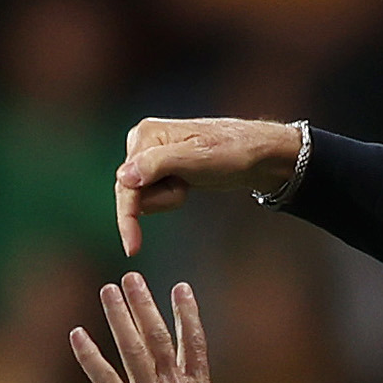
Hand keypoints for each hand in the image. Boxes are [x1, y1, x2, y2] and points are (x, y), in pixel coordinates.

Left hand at [69, 272, 245, 382]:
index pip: (194, 339)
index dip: (187, 311)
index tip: (180, 287)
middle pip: (157, 334)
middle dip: (143, 303)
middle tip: (131, 278)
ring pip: (131, 347)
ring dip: (118, 315)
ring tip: (108, 290)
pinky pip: (104, 379)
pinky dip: (89, 356)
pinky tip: (76, 334)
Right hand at [114, 115, 304, 253]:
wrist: (258, 155)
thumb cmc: (233, 151)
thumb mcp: (197, 158)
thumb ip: (158, 165)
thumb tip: (124, 178)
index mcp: (145, 134)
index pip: (125, 183)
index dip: (128, 216)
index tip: (132, 247)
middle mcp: (143, 142)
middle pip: (132, 192)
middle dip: (161, 198)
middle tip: (186, 187)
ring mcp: (152, 156)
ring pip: (144, 197)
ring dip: (169, 197)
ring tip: (190, 181)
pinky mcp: (161, 168)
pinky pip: (155, 195)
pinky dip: (171, 197)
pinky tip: (188, 184)